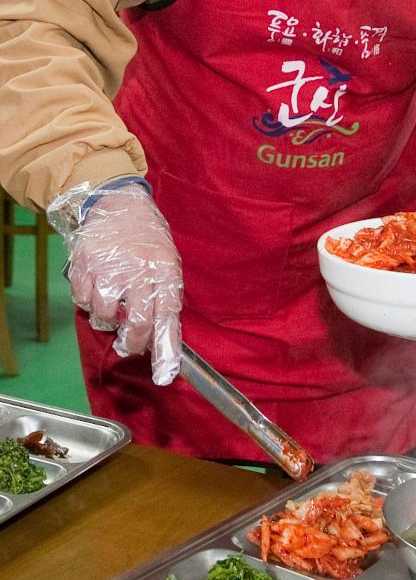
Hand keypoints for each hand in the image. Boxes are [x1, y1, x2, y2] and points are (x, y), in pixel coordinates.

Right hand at [53, 182, 182, 385]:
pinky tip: (98, 287)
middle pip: (135, 323)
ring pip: (105, 315)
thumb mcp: (168, 263)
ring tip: (114, 301)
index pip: (168, 318)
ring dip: (108, 318)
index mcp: (165, 271)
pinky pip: (83, 300)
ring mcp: (109, 269)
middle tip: (129, 342)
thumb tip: (162, 338)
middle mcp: (138, 272)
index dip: (165, 350)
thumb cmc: (147, 240)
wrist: (119, 204)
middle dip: (132, 341)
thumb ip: (165, 298)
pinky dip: (89, 300)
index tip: (164, 375)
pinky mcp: (85, 265)